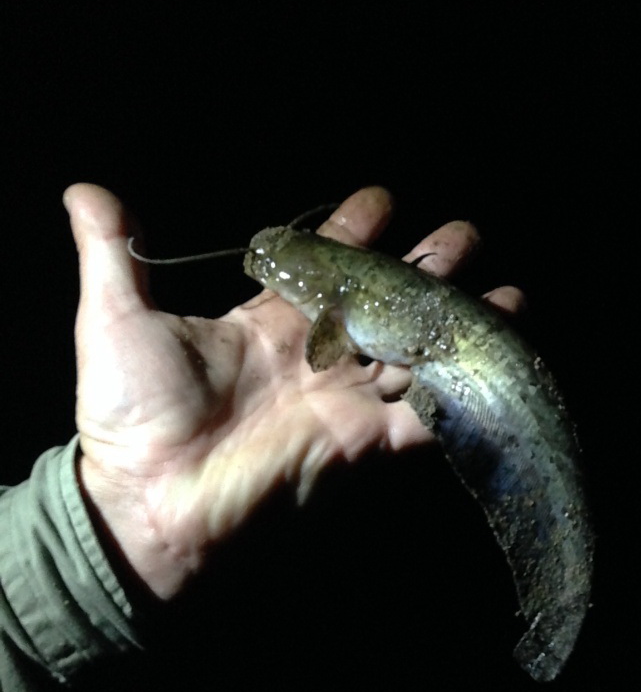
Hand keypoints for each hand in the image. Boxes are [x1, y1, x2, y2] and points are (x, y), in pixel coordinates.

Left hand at [65, 185, 523, 598]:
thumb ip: (113, 253)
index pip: (321, 266)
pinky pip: (424, 415)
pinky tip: (500, 357)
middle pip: (384, 303)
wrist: (150, 502)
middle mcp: (315, 358)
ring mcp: (344, 399)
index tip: (380, 198)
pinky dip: (461, 392)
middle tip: (462, 236)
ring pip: (416, 353)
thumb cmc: (131, 417)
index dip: (351, 230)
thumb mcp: (116, 321)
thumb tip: (84, 189)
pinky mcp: (364, 441)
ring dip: (460, 323)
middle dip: (425, 268)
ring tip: (506, 292)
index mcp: (267, 325)